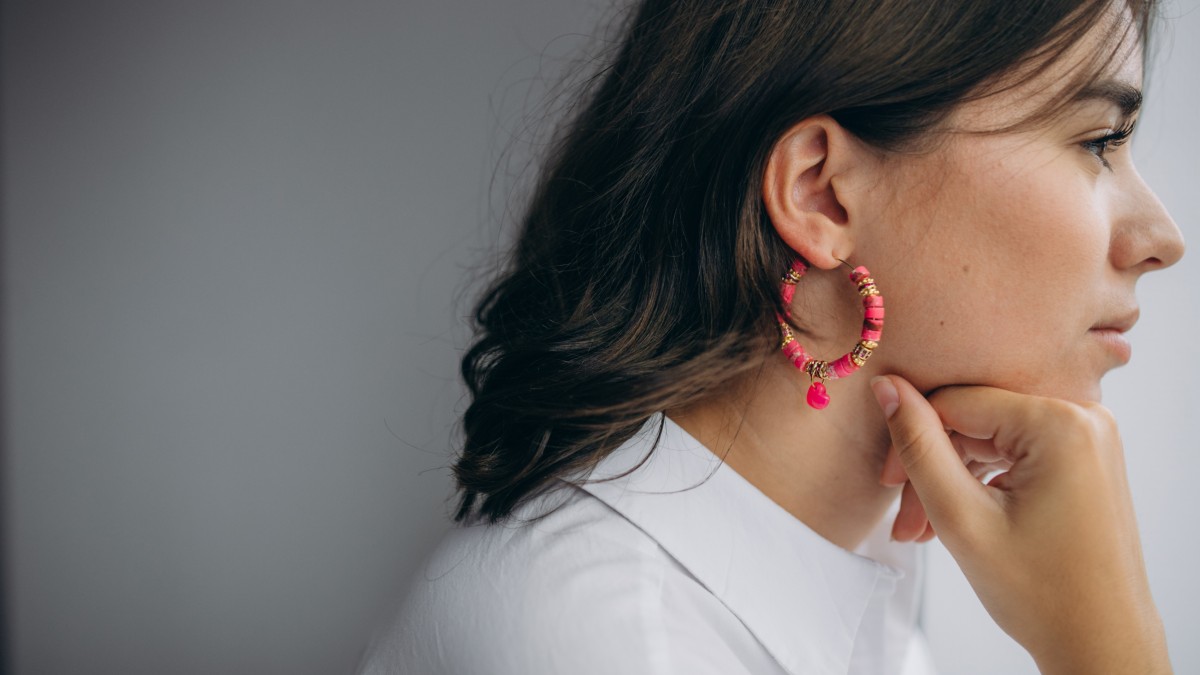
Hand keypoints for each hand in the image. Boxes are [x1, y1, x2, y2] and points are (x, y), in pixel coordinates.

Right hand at [870, 374, 1170, 674]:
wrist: (1102, 643)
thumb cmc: (1042, 594)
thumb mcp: (962, 516)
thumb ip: (919, 445)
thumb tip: (887, 386)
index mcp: (1062, 421)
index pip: (956, 402)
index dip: (911, 438)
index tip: (886, 485)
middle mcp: (1084, 415)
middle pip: (974, 418)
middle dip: (932, 465)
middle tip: (905, 519)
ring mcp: (1088, 436)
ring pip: (990, 437)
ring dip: (952, 478)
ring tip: (924, 529)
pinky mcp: (1084, 456)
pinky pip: (1015, 450)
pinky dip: (982, 480)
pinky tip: (959, 516)